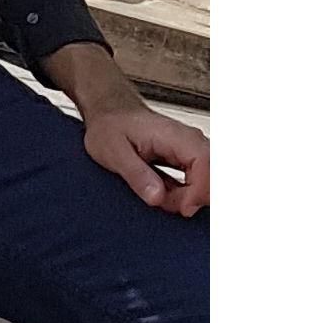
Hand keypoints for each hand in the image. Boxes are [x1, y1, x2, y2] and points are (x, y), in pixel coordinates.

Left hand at [79, 91, 206, 214]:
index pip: (207, 163)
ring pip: (208, 182)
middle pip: (212, 177)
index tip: (183, 208)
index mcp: (175, 136)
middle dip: (192, 198)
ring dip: (187, 197)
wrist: (110, 114)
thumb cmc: (110, 128)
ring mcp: (193, 149)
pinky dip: (185, 194)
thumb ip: (137, 175)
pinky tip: (163, 192)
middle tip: (161, 201)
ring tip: (157, 194)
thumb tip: (157, 198)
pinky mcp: (190, 158)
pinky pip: (199, 181)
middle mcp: (192, 140)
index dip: (200, 190)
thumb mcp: (114, 153)